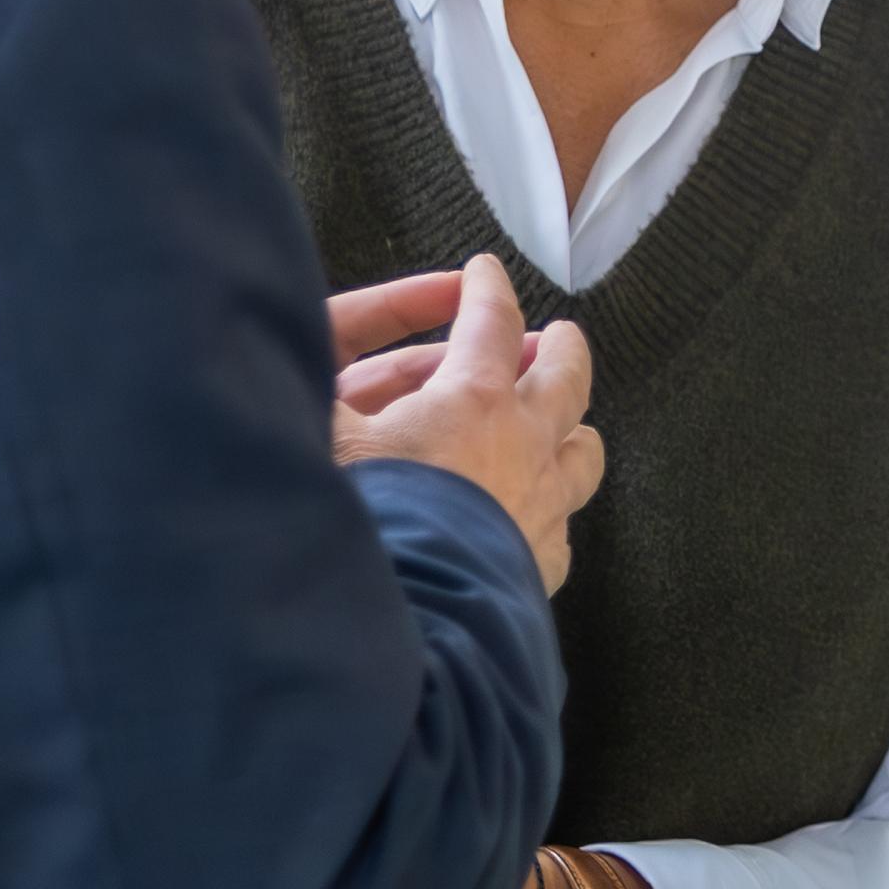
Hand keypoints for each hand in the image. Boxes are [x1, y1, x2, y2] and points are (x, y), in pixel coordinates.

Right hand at [333, 254, 603, 590]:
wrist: (410, 617)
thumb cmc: (367, 520)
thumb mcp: (325, 439)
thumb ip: (323, 394)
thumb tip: (306, 366)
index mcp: (473, 396)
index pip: (490, 320)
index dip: (486, 287)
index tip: (485, 271)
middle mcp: (524, 441)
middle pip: (564, 374)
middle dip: (561, 346)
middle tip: (558, 333)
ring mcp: (545, 501)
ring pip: (583, 448)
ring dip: (574, 425)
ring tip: (569, 421)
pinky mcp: (545, 558)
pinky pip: (563, 522)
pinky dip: (554, 507)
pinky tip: (541, 516)